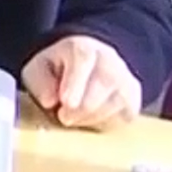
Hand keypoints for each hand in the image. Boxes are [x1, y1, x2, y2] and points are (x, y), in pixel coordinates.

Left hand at [22, 34, 141, 129]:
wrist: (82, 71)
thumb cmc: (57, 71)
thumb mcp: (38, 70)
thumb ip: (40, 82)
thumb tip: (50, 101)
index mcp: (82, 47)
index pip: (84, 59)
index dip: (76, 82)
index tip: (66, 102)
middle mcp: (110, 59)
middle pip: (105, 82)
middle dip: (82, 107)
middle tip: (63, 117)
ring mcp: (125, 78)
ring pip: (117, 101)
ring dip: (91, 117)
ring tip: (72, 117)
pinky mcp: (134, 99)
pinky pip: (125, 115)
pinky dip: (105, 123)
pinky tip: (89, 119)